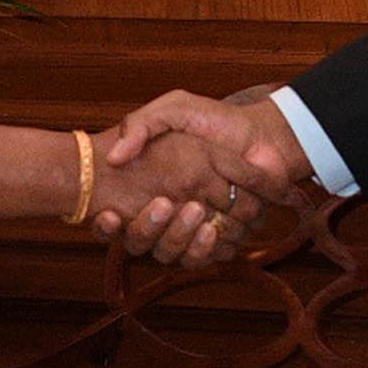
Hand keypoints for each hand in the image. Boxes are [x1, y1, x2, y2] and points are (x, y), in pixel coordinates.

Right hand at [89, 128, 265, 269]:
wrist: (263, 137)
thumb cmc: (216, 122)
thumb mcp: (175, 109)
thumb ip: (141, 125)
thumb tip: (114, 156)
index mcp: (144, 188)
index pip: (110, 219)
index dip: (104, 225)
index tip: (110, 215)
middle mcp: (161, 215)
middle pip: (139, 241)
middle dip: (147, 228)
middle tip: (163, 204)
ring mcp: (188, 230)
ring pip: (169, 253)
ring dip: (177, 237)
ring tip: (195, 212)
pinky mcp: (217, 240)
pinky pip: (203, 258)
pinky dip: (206, 248)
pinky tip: (211, 228)